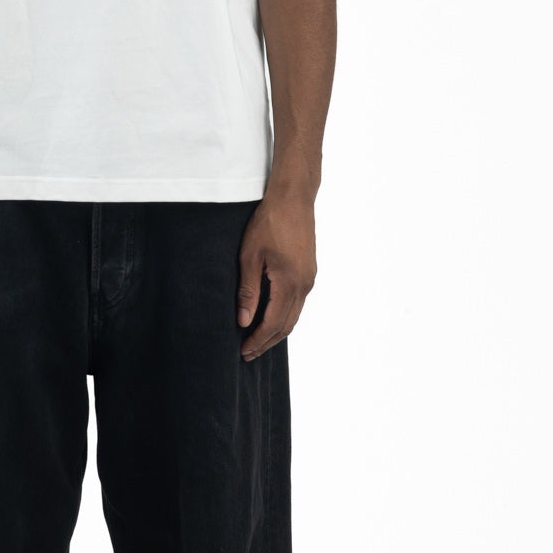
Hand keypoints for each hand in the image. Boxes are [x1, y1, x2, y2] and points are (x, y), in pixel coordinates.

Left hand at [237, 186, 316, 359]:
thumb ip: (248, 291)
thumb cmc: (269, 222)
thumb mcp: (250, 256)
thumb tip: (244, 321)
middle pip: (286, 326)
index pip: (272, 323)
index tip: (243, 352)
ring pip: (294, 316)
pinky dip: (284, 316)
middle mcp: (304, 285)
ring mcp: (309, 278)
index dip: (257, 340)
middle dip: (267, 342)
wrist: (293, 198)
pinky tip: (271, 318)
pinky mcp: (309, 271)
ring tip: (258, 341)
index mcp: (290, 283)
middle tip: (248, 354)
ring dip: (276, 331)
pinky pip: (297, 303)